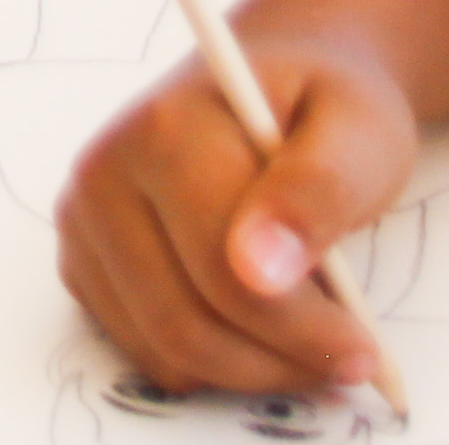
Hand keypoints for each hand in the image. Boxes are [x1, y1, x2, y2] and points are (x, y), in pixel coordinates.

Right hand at [55, 30, 419, 397]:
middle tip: (345, 362)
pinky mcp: (84, 262)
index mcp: (164, 131)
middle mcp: (104, 175)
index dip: (303, 332)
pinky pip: (143, 350)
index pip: (225, 274)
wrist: (274, 78)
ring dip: (246, 370)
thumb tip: (261, 272)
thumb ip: (317, 191)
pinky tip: (256, 327)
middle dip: (275, 363)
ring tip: (306, 338)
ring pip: (161, 350)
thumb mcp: (357, 131)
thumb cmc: (322, 106)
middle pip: (183, 324)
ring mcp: (82, 221)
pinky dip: (208, 364)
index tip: (365, 354)